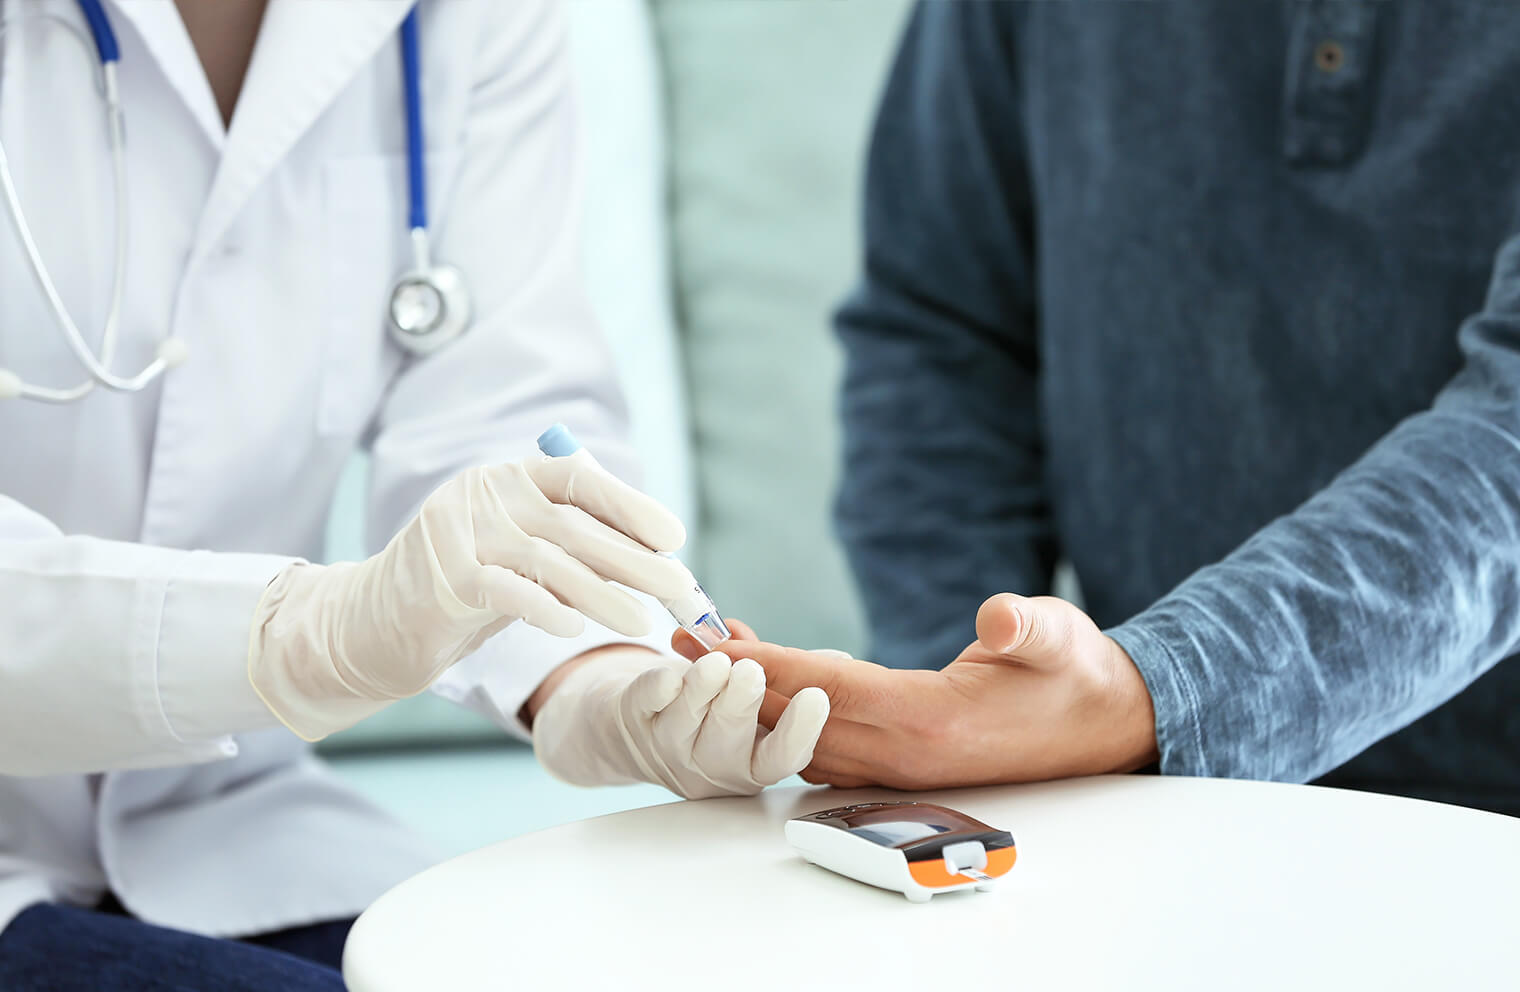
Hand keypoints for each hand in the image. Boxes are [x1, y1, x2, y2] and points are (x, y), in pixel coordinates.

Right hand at [246, 450, 694, 740]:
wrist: (374, 621)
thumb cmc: (467, 587)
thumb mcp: (521, 554)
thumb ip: (573, 545)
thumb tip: (657, 559)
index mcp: (511, 478)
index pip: (579, 479)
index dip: (630, 505)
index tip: (674, 536)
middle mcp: (486, 493)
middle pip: (574, 525)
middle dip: (634, 559)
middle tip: (680, 589)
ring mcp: (461, 532)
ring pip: (549, 562)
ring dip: (603, 595)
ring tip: (642, 622)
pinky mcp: (444, 577)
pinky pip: (506, 590)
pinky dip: (545, 608)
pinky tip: (575, 629)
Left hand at [530, 644, 829, 798]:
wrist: (642, 724)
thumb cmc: (715, 707)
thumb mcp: (757, 700)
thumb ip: (787, 677)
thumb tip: (838, 662)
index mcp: (754, 762)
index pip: (783, 758)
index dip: (800, 732)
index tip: (816, 698)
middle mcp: (714, 766)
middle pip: (730, 744)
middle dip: (741, 705)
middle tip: (750, 673)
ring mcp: (669, 749)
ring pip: (687, 723)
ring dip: (703, 687)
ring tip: (716, 660)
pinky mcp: (635, 721)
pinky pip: (647, 704)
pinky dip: (660, 685)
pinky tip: (673, 671)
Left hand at [707, 594, 1158, 789]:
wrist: (1103, 726)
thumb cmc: (1075, 674)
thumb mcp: (1059, 636)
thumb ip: (1026, 627)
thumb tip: (998, 620)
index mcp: (932, 722)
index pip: (828, 691)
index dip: (769, 667)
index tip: (714, 645)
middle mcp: (904, 753)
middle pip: (797, 717)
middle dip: (734, 681)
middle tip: (678, 640)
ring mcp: (899, 764)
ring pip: (803, 734)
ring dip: (752, 696)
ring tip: (706, 650)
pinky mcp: (900, 760)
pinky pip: (825, 741)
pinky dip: (786, 709)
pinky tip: (767, 676)